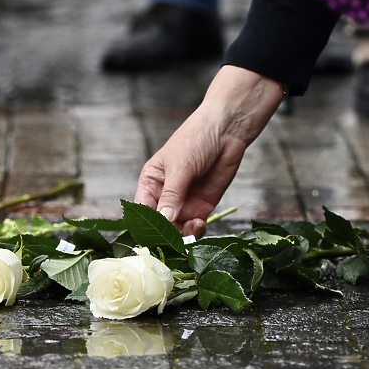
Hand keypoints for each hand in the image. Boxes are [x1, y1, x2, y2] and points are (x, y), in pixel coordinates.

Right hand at [134, 66, 283, 237]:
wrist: (227, 131)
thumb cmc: (196, 139)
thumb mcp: (180, 166)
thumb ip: (172, 194)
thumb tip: (163, 220)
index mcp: (150, 183)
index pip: (141, 211)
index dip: (145, 224)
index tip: (154, 233)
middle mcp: (164, 196)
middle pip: (158, 225)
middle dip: (165, 233)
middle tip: (174, 237)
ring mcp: (183, 203)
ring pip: (176, 230)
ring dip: (182, 235)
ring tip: (192, 227)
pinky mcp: (202, 208)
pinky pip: (194, 228)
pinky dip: (195, 231)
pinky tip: (199, 223)